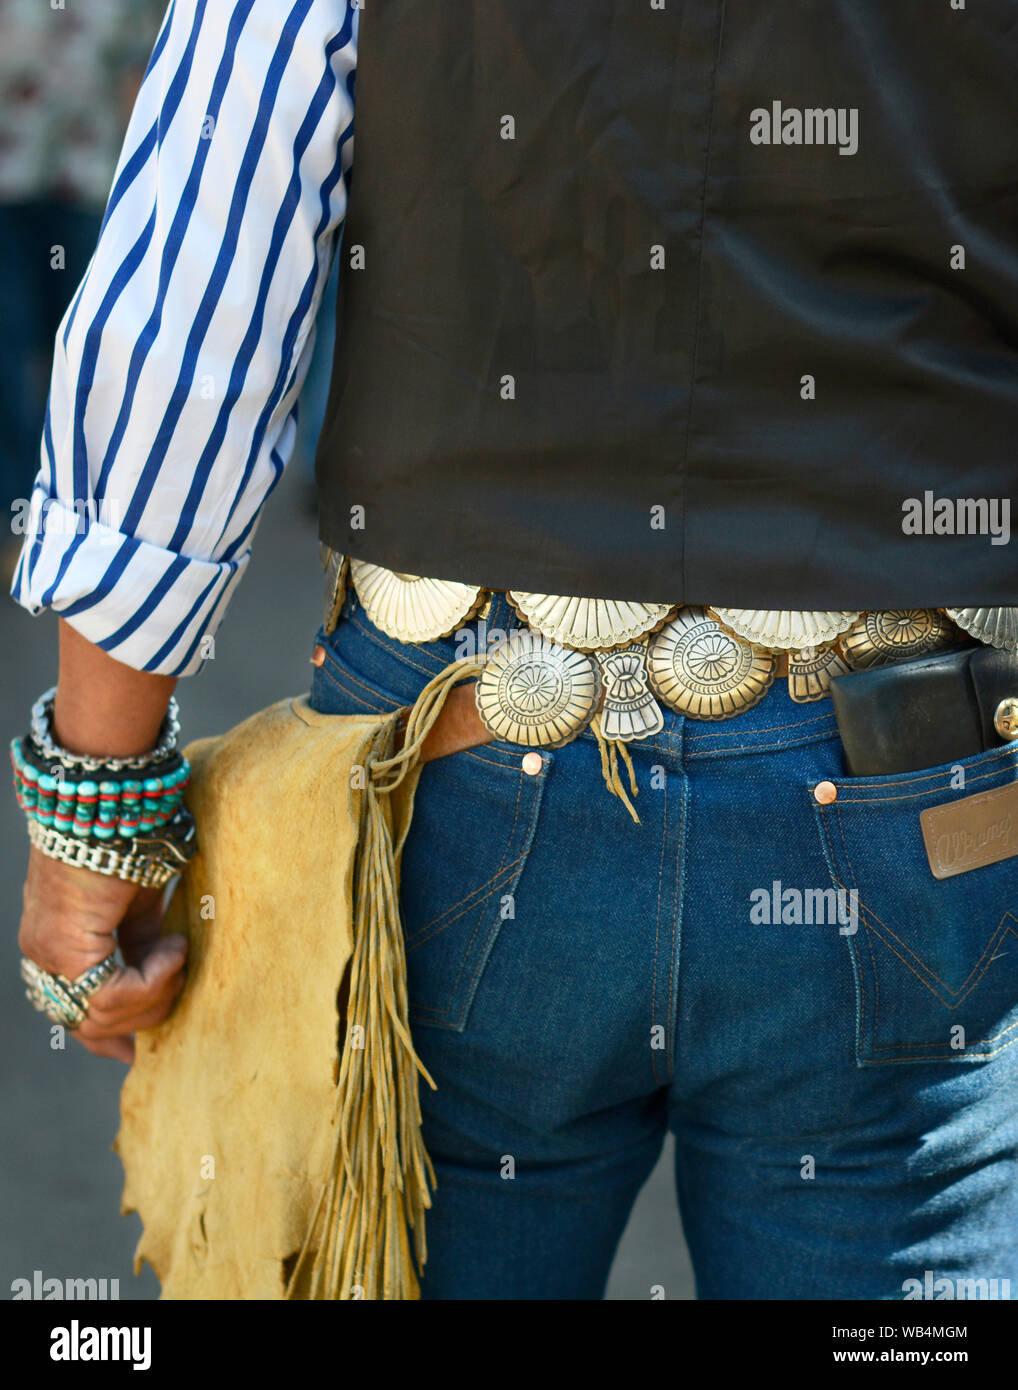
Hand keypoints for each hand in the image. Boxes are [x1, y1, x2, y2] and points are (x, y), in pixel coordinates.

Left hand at [18, 845, 187, 1063]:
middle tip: (178, 978)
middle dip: (143, 1017)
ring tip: (177, 950)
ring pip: (100, 1018)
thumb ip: (141, 940)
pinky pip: (110, 995)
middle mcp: (43, 955)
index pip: (75, 1012)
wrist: (110, 798)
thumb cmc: (130, 834)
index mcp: (58, 943)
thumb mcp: (140, 901)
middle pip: (89, 1026)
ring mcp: (48, 953)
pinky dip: (152, 979)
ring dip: (154, 993)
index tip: (141, 1048)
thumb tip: (160, 969)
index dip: (113, 1035)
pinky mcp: (64, 947)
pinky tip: (174, 947)